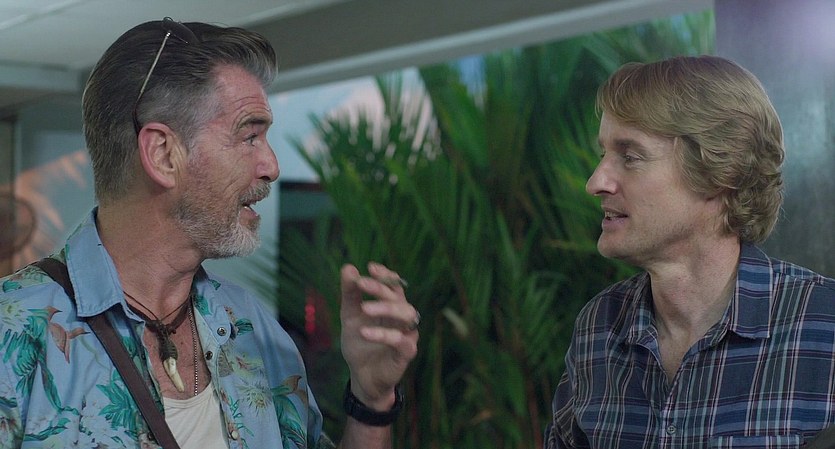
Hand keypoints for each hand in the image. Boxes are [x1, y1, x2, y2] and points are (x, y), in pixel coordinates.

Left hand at [340, 262, 418, 410]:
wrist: (361, 376)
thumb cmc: (360, 344)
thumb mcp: (350, 317)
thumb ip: (350, 294)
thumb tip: (348, 268)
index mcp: (391, 307)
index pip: (395, 286)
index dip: (386, 275)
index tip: (371, 267)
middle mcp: (402, 319)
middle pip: (400, 297)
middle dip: (380, 288)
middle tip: (361, 284)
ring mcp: (407, 335)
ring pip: (407, 315)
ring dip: (386, 308)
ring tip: (364, 308)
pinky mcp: (406, 354)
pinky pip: (401, 341)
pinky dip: (384, 334)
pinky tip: (365, 332)